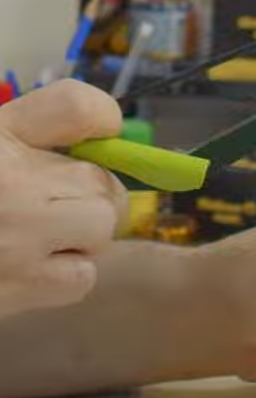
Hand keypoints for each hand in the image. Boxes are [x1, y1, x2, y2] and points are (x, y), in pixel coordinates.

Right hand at [0, 80, 128, 318]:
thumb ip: (28, 134)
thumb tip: (104, 133)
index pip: (77, 107)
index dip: (102, 120)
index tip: (99, 135)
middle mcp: (7, 182)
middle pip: (102, 182)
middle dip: (91, 194)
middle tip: (55, 204)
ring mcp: (14, 241)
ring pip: (101, 230)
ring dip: (83, 237)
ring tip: (38, 238)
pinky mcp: (14, 290)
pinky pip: (81, 278)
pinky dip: (66, 276)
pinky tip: (27, 269)